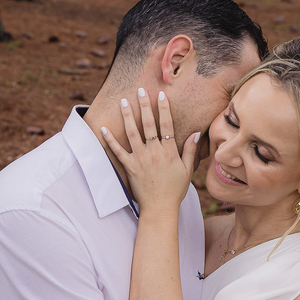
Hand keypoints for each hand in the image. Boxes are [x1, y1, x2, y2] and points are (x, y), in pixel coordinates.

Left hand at [101, 89, 198, 213]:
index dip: (163, 109)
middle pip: (148, 124)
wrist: (160, 208)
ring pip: (132, 133)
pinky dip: (109, 140)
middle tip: (140, 90)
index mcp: (168, 152)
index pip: (166, 125)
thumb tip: (196, 133)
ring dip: (127, 116)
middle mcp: (153, 152)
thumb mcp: (188, 170)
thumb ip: (190, 151)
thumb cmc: (175, 190)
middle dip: (144, 105)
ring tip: (123, 102)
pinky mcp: (129, 167)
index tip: (161, 95)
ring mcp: (140, 159)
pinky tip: (103, 129)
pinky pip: (117, 151)